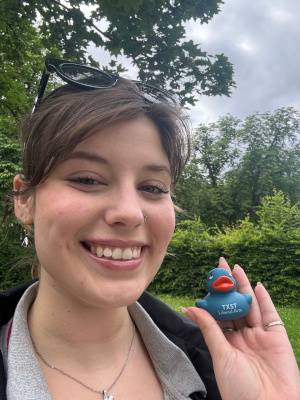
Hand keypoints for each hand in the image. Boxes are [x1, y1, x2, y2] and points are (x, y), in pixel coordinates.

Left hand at [184, 257, 299, 399]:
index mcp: (227, 342)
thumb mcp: (220, 355)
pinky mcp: (276, 338)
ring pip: (250, 306)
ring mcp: (260, 336)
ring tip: (236, 269)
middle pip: (234, 305)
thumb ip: (209, 329)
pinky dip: (264, 300)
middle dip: (229, 285)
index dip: (214, 295)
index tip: (209, 278)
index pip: (219, 312)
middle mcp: (243, 336)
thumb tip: (191, 307)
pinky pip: (270, 314)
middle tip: (221, 265)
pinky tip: (257, 286)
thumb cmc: (239, 389)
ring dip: (244, 287)